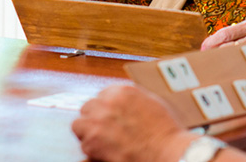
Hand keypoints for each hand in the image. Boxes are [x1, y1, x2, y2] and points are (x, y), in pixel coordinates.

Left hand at [72, 85, 195, 161]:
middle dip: (94, 118)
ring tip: (102, 142)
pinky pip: (82, 145)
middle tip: (105, 130)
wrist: (166, 151)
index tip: (111, 117)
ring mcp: (96, 122)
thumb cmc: (165, 131)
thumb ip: (132, 99)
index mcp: (121, 91)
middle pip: (88, 107)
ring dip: (88, 132)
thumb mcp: (152, 103)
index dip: (107, 108)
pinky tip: (105, 152)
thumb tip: (122, 103)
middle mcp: (106, 103)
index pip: (102, 95)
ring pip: (79, 125)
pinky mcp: (91, 142)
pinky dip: (91, 150)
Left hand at [201, 19, 245, 70]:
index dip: (210, 43)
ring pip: (233, 58)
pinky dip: (235, 72)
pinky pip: (244, 69)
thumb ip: (245, 35)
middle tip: (204, 63)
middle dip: (213, 55)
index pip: (224, 33)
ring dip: (221, 65)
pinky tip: (230, 77)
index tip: (202, 50)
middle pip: (225, 46)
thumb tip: (218, 43)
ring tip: (214, 70)